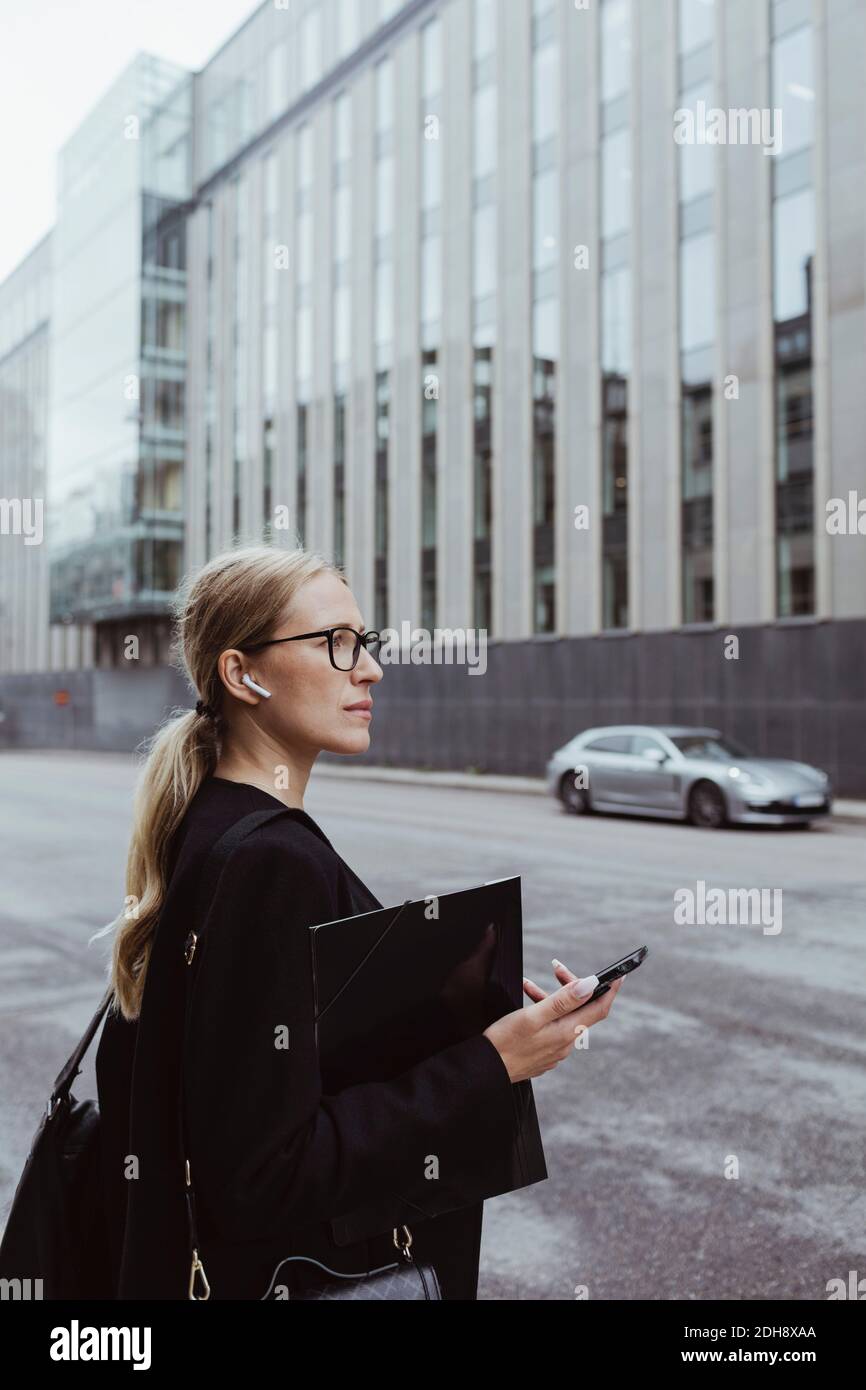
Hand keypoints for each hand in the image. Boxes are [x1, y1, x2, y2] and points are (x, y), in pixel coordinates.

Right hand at [483, 960, 622, 1083]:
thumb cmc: (505, 1042)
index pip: (599, 1008)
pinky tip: (527, 1004)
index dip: (610, 990)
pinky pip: (551, 1027)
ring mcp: (554, 1050)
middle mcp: (565, 1043)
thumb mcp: (533, 1016)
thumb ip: (563, 1000)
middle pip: (580, 1009)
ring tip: (528, 985)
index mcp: (567, 1032)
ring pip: (562, 1017)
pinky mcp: (543, 1053)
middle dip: (572, 986)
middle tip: (556, 967)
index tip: (619, 975)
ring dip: (551, 997)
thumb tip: (590, 984)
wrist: (485, 1070)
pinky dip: (544, 1011)